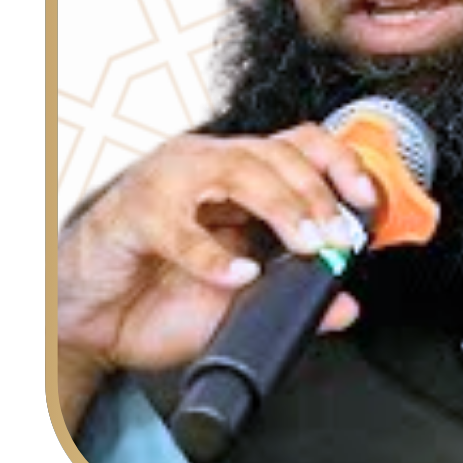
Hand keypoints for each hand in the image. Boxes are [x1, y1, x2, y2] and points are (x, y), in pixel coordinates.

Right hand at [56, 125, 375, 432]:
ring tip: (304, 244)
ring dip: (282, 205)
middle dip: (317, 194)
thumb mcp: (240, 301)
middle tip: (337, 237)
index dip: (340, 164)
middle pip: (277, 154)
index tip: (367, 199)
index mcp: (239, 174)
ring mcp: (171, 181)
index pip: (300, 145)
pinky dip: (213, 254)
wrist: (95, 317)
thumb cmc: (161, 292)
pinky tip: (236, 274)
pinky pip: (180, 225)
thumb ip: (291, 298)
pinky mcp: (135, 211)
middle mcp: (209, 165)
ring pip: (238, 169)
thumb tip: (344, 305)